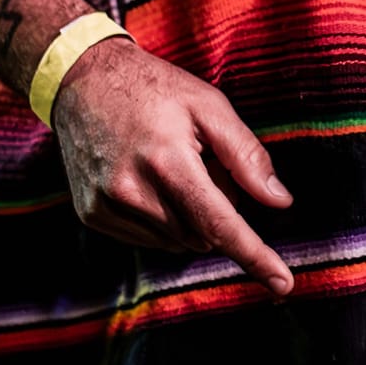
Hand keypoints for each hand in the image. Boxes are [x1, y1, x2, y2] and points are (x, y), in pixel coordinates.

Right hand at [51, 36, 294, 294]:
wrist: (82, 80)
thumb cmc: (155, 88)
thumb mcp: (209, 106)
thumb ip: (247, 156)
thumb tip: (280, 202)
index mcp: (167, 162)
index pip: (220, 224)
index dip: (255, 256)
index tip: (283, 284)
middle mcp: (133, 191)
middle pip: (202, 235)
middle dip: (217, 212)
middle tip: (204, 166)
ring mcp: (107, 206)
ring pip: (177, 241)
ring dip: (189, 217)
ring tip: (171, 168)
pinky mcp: (93, 214)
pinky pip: (148, 239)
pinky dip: (163, 221)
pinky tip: (150, 181)